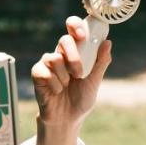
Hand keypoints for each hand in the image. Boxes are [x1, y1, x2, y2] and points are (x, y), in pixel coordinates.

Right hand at [30, 17, 111, 132]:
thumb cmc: (81, 98)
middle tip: (79, 73)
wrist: (68, 119)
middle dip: (73, 57)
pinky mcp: (38, 74)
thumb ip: (101, 62)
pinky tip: (56, 91)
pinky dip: (54, 84)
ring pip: (54, 58)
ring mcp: (48, 64)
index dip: (76, 25)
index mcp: (76, 52)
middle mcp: (61, 54)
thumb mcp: (95, 81)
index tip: (82, 35)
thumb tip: (107, 42)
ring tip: (66, 86)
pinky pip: (44, 72)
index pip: (73, 30)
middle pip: (63, 40)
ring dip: (64, 76)